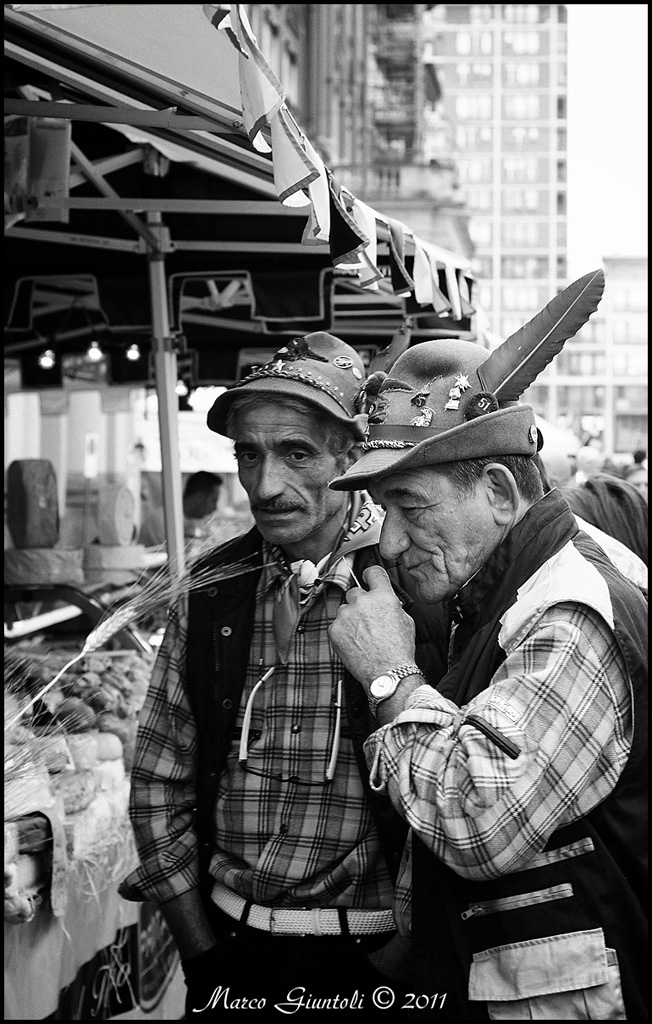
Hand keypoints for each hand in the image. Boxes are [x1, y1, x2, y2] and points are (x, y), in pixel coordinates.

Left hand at [329, 565, 416, 686]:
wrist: (387, 672)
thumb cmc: (399, 650)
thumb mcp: (406, 621)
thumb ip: (392, 605)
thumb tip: (385, 601)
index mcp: (383, 596)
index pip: (373, 572)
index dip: (370, 575)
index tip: (367, 577)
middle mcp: (363, 601)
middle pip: (355, 592)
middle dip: (360, 603)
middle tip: (367, 620)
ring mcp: (346, 615)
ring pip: (344, 610)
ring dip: (350, 619)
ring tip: (362, 636)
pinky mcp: (335, 629)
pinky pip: (336, 625)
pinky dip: (342, 633)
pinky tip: (354, 644)